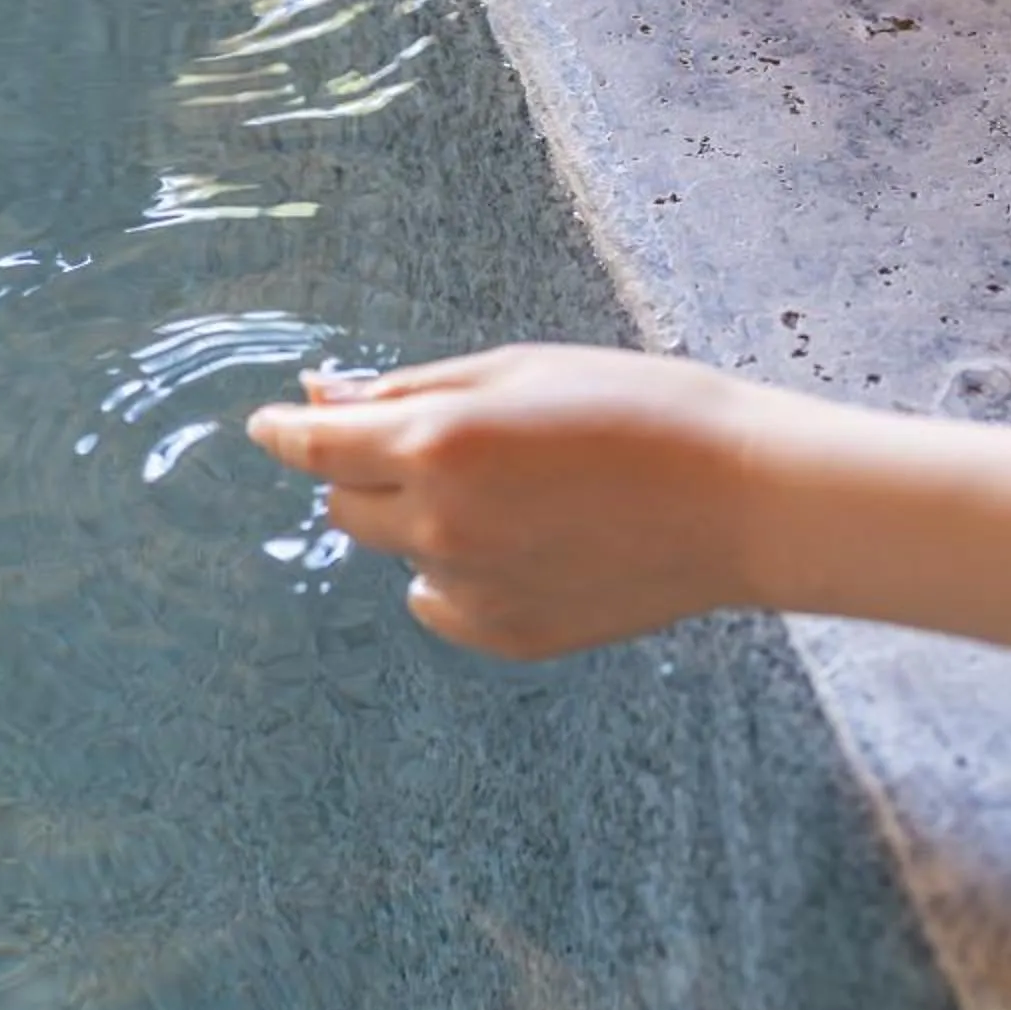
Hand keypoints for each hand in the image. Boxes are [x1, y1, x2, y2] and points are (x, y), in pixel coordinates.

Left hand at [246, 345, 777, 659]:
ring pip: (397, 552)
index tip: (270, 424)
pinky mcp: (507, 637)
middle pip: (346, 506)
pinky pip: (441, 601)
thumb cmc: (635, 409)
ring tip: (518, 490)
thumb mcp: (516, 371)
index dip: (284, 431)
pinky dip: (458, 571)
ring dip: (421, 518)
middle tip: (446, 441)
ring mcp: (473, 591)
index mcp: (439, 444)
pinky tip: (532, 541)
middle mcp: (440, 525)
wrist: (740, 500)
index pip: (315, 447)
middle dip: (367, 470)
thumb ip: (410, 392)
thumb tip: (322, 399)